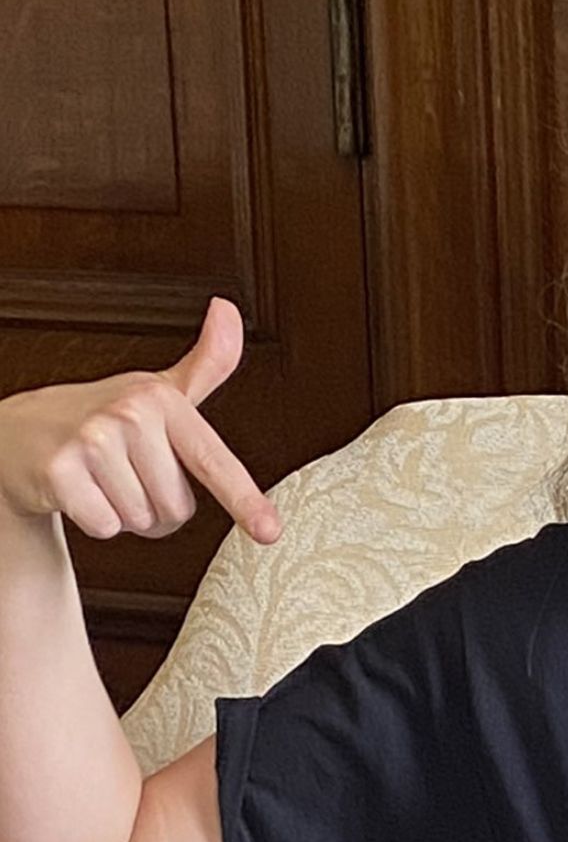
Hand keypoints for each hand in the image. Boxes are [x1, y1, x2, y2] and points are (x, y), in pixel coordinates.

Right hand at [0, 296, 281, 543]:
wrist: (23, 432)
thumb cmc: (104, 417)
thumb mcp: (160, 389)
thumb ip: (207, 363)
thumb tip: (228, 310)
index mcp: (162, 400)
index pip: (213, 460)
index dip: (244, 500)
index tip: (269, 531)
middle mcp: (128, 415)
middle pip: (178, 509)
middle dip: (157, 508)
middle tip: (129, 475)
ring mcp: (91, 440)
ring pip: (142, 521)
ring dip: (127, 514)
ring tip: (104, 481)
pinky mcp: (59, 472)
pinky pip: (106, 527)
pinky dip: (96, 521)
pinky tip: (80, 491)